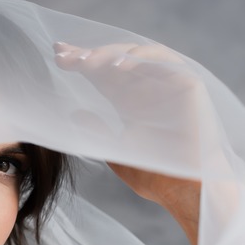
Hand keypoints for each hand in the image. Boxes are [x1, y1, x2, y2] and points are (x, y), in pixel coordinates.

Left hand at [53, 42, 208, 244]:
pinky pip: (163, 60)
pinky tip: (118, 67)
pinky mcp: (188, 84)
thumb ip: (95, 130)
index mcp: (129, 101)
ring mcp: (168, 83)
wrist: (186, 189)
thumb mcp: (115, 150)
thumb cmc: (155, 175)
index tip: (57, 56)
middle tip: (64, 55)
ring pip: (136, 55)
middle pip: (114, 60)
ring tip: (87, 61)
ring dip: (110, 54)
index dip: (80, 62)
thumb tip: (73, 114)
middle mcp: (147, 88)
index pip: (101, 74)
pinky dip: (141, 58)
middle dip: (88, 55)